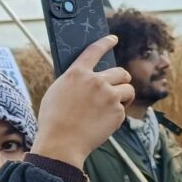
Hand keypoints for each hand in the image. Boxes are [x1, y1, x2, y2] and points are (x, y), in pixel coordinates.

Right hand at [30, 37, 133, 168]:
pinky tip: (102, 123)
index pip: (94, 51)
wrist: (61, 143)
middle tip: (117, 87)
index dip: (105, 42)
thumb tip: (86, 79)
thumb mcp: (57, 92)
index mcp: (77, 73)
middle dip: (121, 80)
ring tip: (112, 107)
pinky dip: (116, 115)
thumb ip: (74, 82)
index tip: (113, 39)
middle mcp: (95, 81)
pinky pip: (123, 110)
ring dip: (123, 96)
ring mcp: (109, 96)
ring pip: (128, 90)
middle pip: (121, 72)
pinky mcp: (118, 112)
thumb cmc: (53, 120)